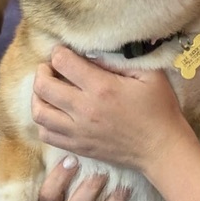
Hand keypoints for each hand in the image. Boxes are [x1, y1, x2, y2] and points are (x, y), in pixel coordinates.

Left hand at [31, 46, 196, 174]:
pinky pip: (46, 134)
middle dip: (42, 71)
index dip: (59, 52)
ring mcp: (78, 131)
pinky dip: (44, 121)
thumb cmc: (159, 109)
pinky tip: (55, 112)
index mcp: (102, 88)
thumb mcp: (149, 75)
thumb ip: (119, 61)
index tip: (64, 51)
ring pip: (39, 112)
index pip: (63, 62)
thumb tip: (92, 55)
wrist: (161, 149)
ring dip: (38, 97)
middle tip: (51, 68)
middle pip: (43, 86)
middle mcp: (84, 110)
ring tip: (48, 90)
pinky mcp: (77, 147)